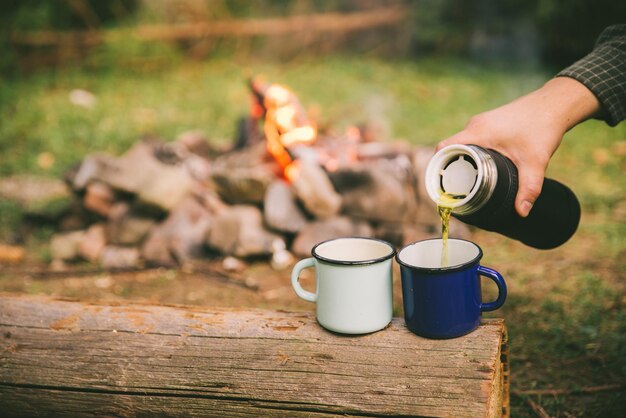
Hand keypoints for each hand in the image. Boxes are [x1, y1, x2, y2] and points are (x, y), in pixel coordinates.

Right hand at [436, 77, 599, 216]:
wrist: (555, 104)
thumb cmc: (543, 126)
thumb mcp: (535, 161)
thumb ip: (529, 188)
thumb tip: (522, 212)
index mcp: (477, 132)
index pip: (443, 147)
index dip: (437, 165)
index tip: (439, 182)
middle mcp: (475, 125)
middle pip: (450, 147)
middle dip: (450, 167)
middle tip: (455, 187)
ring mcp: (482, 122)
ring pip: (462, 143)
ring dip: (461, 159)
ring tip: (467, 179)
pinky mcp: (491, 122)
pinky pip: (472, 138)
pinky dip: (472, 152)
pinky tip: (481, 164)